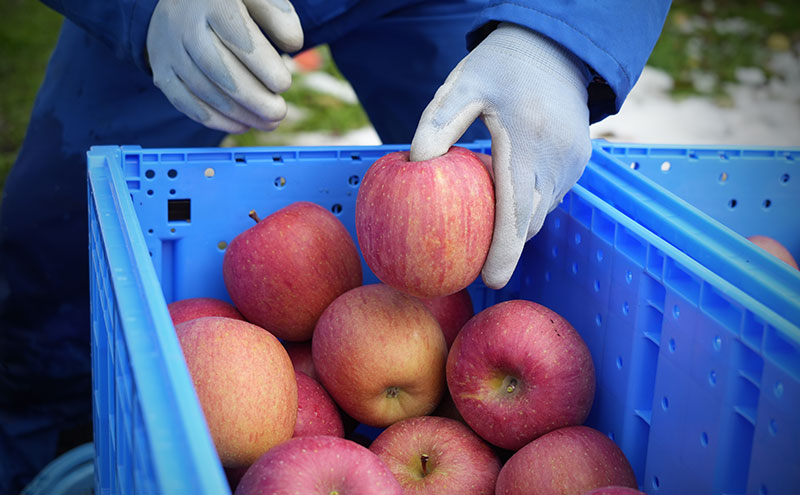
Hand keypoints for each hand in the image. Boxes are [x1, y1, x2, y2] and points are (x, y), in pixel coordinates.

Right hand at [146, 0, 303, 132]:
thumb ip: (278, 15)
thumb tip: (294, 44)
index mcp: (212, 0)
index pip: (238, 37)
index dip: (262, 66)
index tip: (284, 84)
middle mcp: (184, 23)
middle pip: (218, 69)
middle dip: (253, 97)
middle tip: (279, 113)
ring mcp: (168, 48)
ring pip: (203, 89)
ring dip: (239, 113)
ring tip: (268, 123)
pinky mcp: (161, 69)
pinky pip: (184, 101)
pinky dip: (214, 120)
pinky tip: (241, 125)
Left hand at [410, 23, 591, 289]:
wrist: (556, 47)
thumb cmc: (502, 64)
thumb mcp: (464, 82)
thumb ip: (439, 122)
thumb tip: (415, 164)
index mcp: (528, 142)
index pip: (518, 211)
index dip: (505, 251)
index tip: (490, 280)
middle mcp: (557, 160)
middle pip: (531, 221)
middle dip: (506, 249)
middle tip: (473, 264)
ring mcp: (573, 163)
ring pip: (543, 211)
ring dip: (517, 225)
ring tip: (485, 232)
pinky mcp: (580, 161)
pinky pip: (552, 195)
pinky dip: (529, 204)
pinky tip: (504, 198)